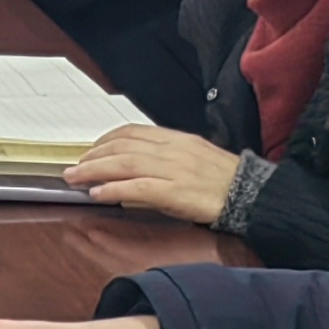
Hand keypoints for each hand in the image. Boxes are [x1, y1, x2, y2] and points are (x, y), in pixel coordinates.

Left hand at [66, 126, 242, 226]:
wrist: (253, 196)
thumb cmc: (225, 181)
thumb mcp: (195, 159)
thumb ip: (165, 160)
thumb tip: (135, 172)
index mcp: (177, 139)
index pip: (132, 133)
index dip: (106, 140)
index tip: (91, 149)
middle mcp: (172, 150)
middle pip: (122, 146)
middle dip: (93, 155)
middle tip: (74, 166)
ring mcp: (174, 169)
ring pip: (124, 164)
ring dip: (94, 170)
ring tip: (76, 177)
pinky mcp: (176, 191)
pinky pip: (137, 188)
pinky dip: (113, 189)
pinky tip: (98, 193)